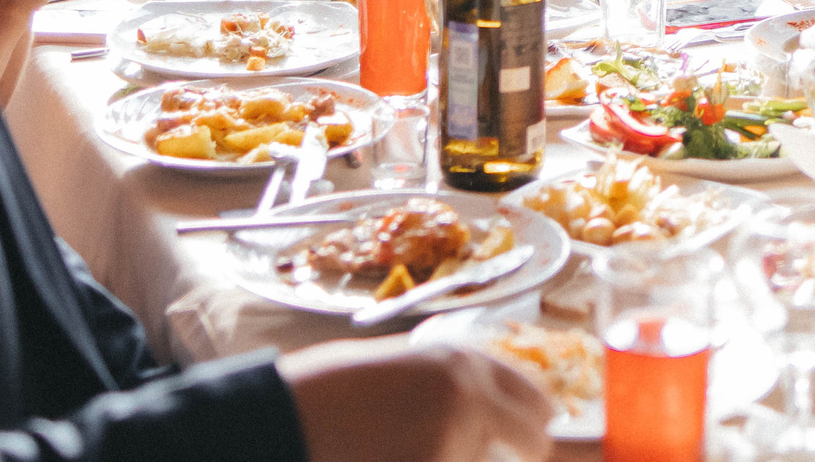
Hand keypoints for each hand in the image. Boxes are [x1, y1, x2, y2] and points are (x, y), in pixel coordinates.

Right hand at [283, 337, 554, 461]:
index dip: (531, 425)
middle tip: (467, 454)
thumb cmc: (328, 396)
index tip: (528, 440)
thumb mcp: (400, 372)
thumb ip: (452, 391)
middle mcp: (468, 394)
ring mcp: (452, 438)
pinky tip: (387, 457)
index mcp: (460, 362)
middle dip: (516, 458)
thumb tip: (494, 421)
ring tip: (397, 448)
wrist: (279, 417)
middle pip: (535, 443)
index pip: (534, 399)